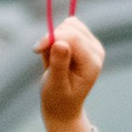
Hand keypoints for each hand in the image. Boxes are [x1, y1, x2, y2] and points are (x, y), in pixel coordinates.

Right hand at [34, 14, 104, 131]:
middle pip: (71, 27)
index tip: (35, 49)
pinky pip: (68, 26)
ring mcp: (92, 44)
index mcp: (92, 63)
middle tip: (42, 56)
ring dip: (54, 37)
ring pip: (70, 23)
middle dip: (52, 38)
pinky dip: (57, 36)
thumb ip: (59, 65)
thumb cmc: (58, 100)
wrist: (63, 107)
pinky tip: (55, 53)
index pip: (73, 38)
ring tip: (51, 58)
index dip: (52, 38)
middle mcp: (96, 50)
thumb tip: (60, 43)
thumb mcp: (55, 86)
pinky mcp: (85, 40)